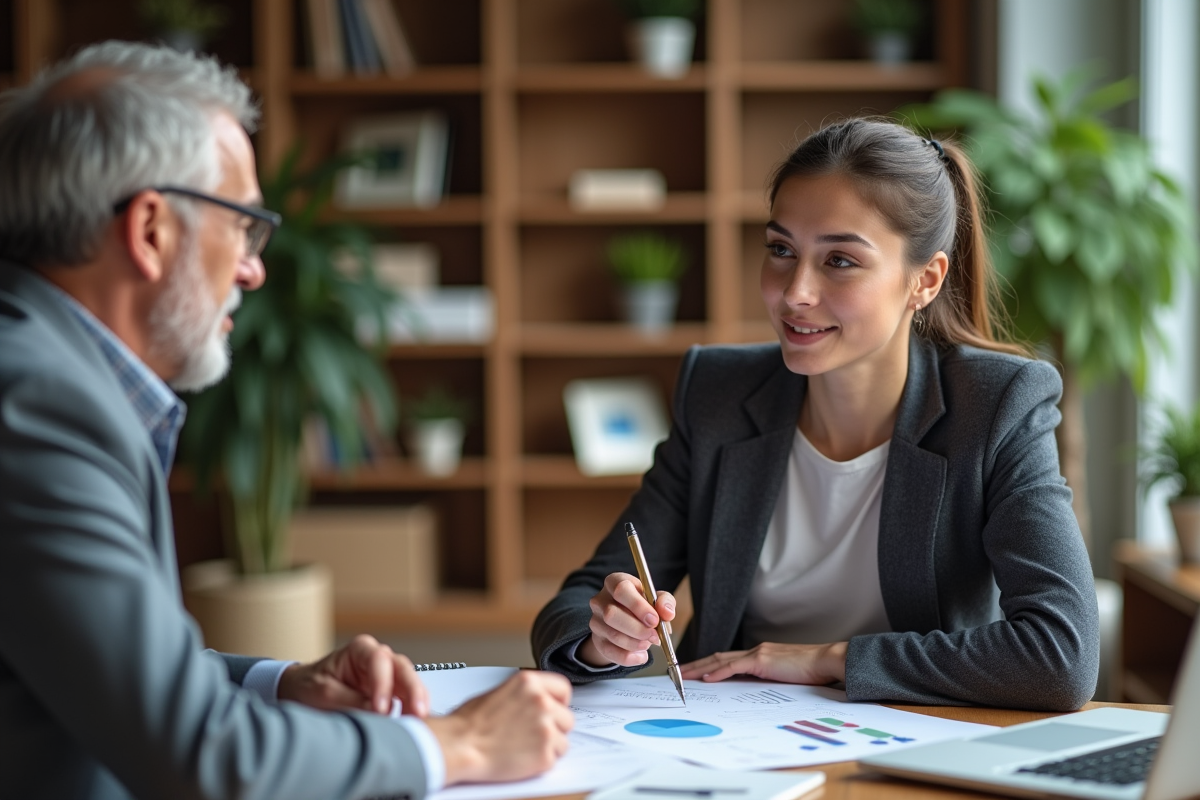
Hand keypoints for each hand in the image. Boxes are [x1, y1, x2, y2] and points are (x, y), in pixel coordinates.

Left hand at [276, 634, 428, 716]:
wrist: (303, 690)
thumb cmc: (311, 685)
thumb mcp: (324, 693)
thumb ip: (350, 701)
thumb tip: (377, 712)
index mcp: (360, 649)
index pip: (380, 661)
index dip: (383, 684)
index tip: (381, 708)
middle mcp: (379, 658)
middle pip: (403, 669)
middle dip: (413, 691)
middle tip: (417, 713)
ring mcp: (387, 674)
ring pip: (410, 683)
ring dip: (417, 702)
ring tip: (419, 722)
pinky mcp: (391, 692)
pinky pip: (407, 698)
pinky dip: (412, 710)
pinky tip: (415, 723)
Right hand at [425, 670, 573, 784]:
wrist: (459, 746)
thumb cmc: (469, 722)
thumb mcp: (498, 692)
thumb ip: (524, 694)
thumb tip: (535, 701)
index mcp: (529, 682)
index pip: (563, 689)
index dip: (559, 702)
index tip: (555, 710)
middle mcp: (541, 702)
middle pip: (566, 718)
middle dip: (553, 727)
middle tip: (533, 734)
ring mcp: (545, 728)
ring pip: (562, 741)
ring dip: (548, 746)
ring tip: (524, 747)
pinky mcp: (544, 754)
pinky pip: (554, 759)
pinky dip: (541, 762)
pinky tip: (522, 757)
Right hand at [577, 572, 675, 667]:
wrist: (627, 622)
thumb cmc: (642, 606)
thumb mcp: (656, 599)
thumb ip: (664, 602)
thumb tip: (667, 613)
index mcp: (615, 582)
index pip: (620, 589)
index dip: (638, 606)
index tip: (654, 619)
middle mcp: (601, 600)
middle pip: (611, 614)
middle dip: (637, 628)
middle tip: (654, 636)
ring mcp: (595, 620)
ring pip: (612, 634)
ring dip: (635, 643)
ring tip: (648, 644)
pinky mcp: (597, 640)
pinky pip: (610, 651)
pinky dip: (629, 657)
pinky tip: (641, 655)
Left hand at [679, 641, 847, 684]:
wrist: (826, 661)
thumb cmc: (810, 670)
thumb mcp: (783, 675)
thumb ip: (766, 678)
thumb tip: (752, 689)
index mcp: (759, 654)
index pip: (727, 658)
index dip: (708, 664)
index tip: (693, 672)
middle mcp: (755, 650)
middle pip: (717, 657)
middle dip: (696, 665)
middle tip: (677, 672)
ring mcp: (757, 654)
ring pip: (720, 660)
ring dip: (700, 668)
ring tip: (683, 675)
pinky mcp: (762, 660)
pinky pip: (734, 667)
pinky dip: (718, 673)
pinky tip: (706, 679)